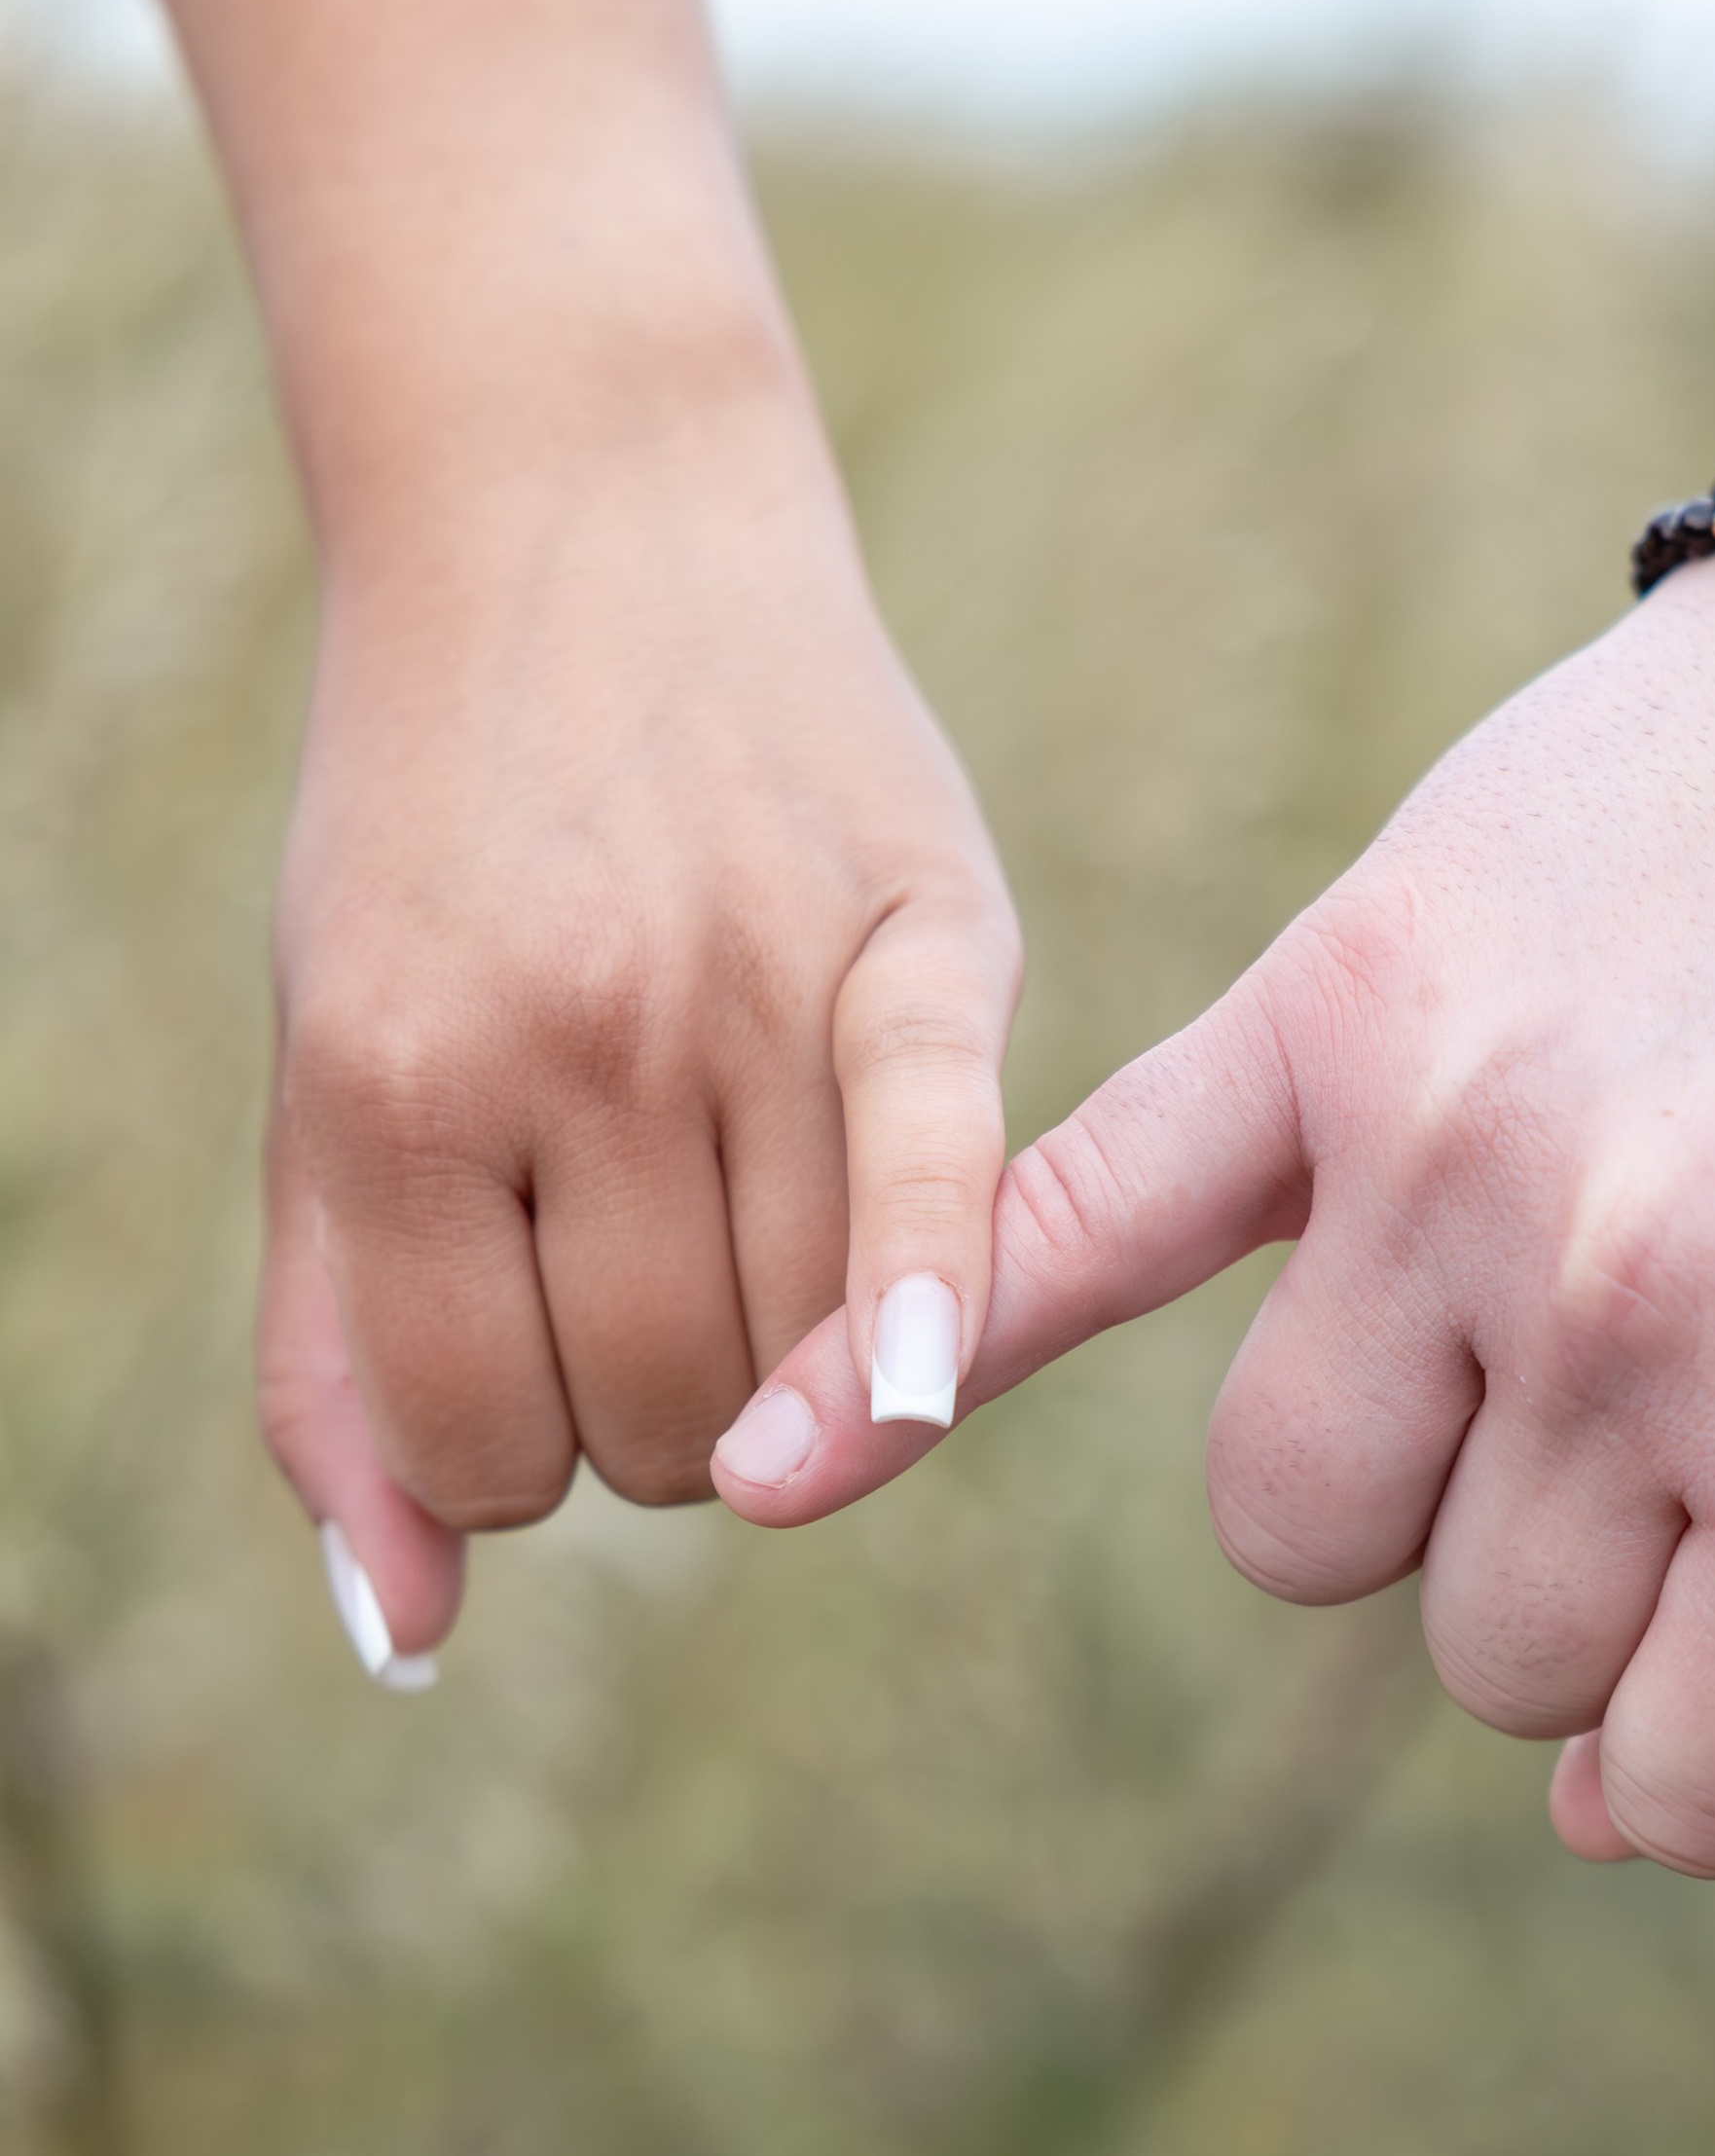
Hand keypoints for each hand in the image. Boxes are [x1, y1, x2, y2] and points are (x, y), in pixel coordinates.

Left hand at [259, 356, 1018, 1670]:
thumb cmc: (440, 843)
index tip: (526, 1352)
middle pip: (662, 1418)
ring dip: (792, 1365)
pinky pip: (944, 1174)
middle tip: (645, 1276)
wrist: (580, 512)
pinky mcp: (920, 927)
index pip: (487, 1450)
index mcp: (389, 1084)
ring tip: (750, 1233)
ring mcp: (748, 981)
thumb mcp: (329, 1083)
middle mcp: (568, 1038)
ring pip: (810, 1348)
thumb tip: (401, 1643)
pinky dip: (933, 1310)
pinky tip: (928, 1386)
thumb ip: (335, 1363)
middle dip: (655, 1411)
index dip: (512, 1449)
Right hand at [713, 552, 1714, 1873]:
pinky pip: (1080, 1231)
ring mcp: (1450, 1159)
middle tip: (1706, 1379)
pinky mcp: (1318, 1020)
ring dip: (1403, 1476)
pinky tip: (793, 1460)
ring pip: (1301, 1521)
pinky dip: (916, 1355)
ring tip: (1521, 1310)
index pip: (1692, 1785)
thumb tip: (1599, 1821)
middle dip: (1596, 1574)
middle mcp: (1637, 1309)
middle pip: (1487, 1653)